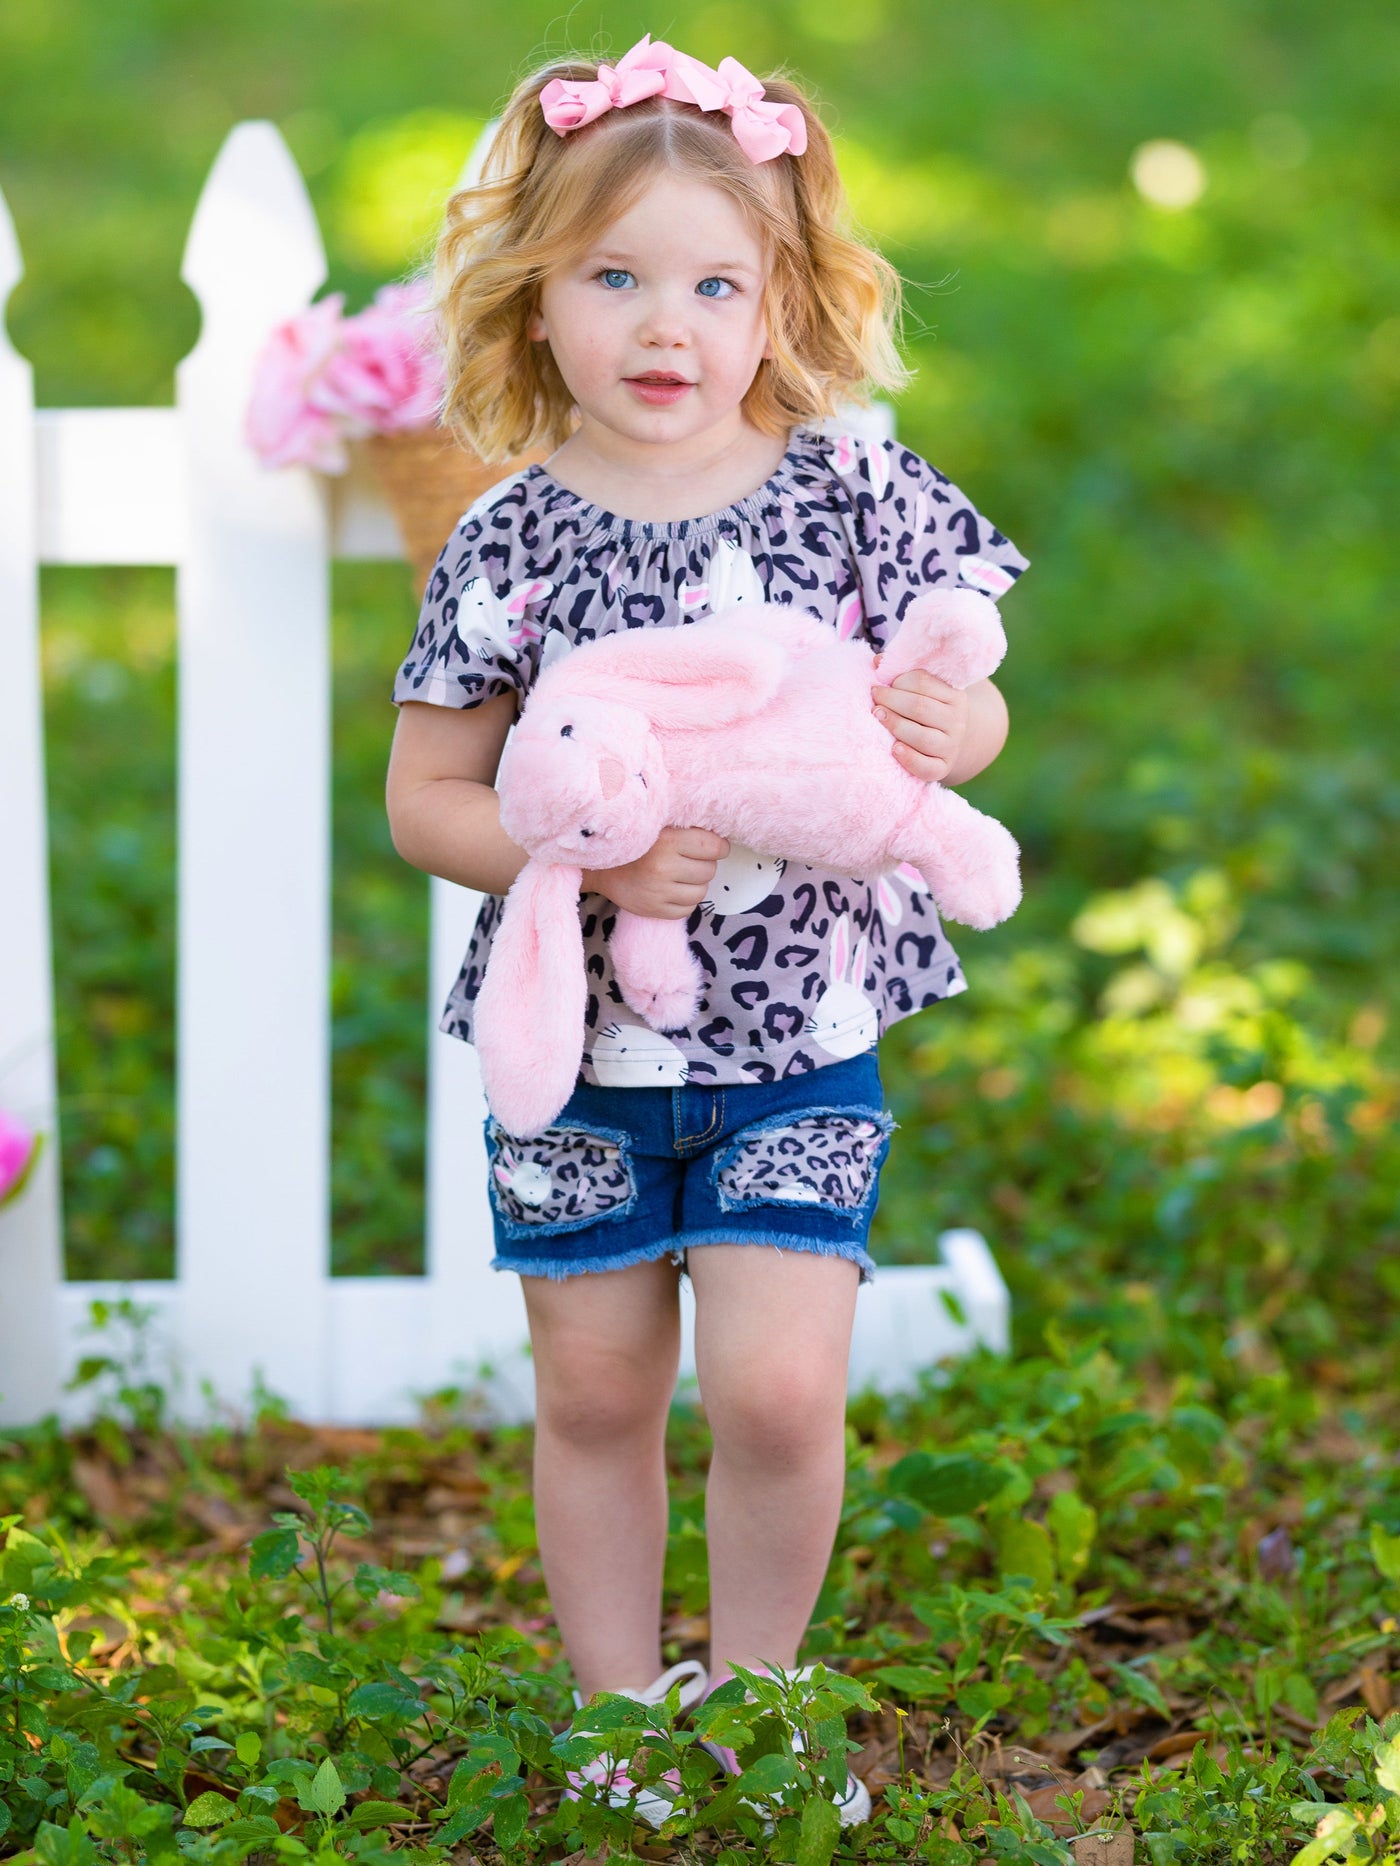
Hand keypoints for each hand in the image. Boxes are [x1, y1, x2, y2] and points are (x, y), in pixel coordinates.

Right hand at [584, 825, 729, 919]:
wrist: (599, 865)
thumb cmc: (635, 842)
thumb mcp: (659, 824)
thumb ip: (687, 827)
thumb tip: (721, 834)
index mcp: (667, 840)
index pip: (714, 847)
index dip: (719, 847)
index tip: (714, 846)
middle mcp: (663, 867)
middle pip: (709, 870)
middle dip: (704, 864)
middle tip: (689, 859)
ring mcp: (658, 892)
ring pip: (701, 892)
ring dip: (696, 884)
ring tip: (680, 875)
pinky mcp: (654, 910)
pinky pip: (688, 909)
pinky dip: (685, 900)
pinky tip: (672, 889)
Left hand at [872, 670, 969, 781]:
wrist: (948, 742)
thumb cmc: (927, 710)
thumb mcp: (923, 690)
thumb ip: (902, 674)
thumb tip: (878, 661)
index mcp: (954, 696)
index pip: (923, 682)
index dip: (898, 681)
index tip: (881, 684)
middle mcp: (957, 721)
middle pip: (920, 707)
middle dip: (891, 701)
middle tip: (874, 699)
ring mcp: (951, 746)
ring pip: (921, 736)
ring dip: (895, 725)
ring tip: (878, 716)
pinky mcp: (942, 768)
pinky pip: (926, 767)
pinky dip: (909, 758)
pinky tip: (894, 749)